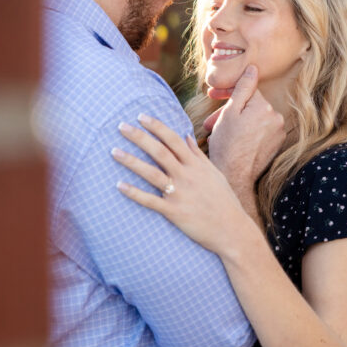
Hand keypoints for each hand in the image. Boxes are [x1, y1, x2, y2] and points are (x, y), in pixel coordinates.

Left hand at [112, 114, 253, 255]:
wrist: (232, 230)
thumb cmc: (224, 201)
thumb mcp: (214, 173)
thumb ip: (198, 155)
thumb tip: (186, 137)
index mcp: (196, 165)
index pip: (173, 139)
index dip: (156, 126)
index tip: (140, 116)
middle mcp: (187, 175)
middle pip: (159, 151)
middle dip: (139, 137)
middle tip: (121, 126)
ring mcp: (180, 193)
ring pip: (151, 173)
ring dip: (131, 161)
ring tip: (114, 151)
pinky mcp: (174, 212)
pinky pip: (150, 201)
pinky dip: (134, 193)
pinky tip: (119, 185)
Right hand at [205, 66, 285, 189]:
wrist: (234, 177)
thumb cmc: (227, 145)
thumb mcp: (229, 113)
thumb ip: (242, 88)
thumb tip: (253, 68)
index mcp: (264, 107)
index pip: (246, 90)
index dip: (227, 93)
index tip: (212, 97)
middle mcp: (276, 118)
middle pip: (249, 106)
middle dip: (229, 112)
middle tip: (210, 123)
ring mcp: (278, 133)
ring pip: (252, 119)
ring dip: (236, 123)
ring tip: (218, 135)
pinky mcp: (276, 145)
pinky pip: (259, 132)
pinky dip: (246, 133)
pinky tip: (232, 141)